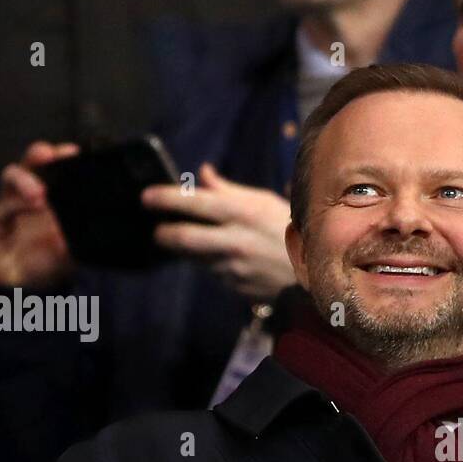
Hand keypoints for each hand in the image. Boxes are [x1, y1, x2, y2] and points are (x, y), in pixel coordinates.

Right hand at [0, 140, 79, 287]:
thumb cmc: (49, 263)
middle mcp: (30, 196)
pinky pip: (2, 208)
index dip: (62, 158)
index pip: (55, 170)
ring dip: (25, 180)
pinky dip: (16, 205)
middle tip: (52, 154)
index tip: (75, 152)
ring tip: (40, 194)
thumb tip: (114, 224)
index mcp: (53, 199)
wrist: (25, 290)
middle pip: (31, 164)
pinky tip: (30, 207)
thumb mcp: (76, 249)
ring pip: (11, 177)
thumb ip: (88, 236)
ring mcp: (10, 206)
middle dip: (40, 154)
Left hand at [143, 162, 295, 301]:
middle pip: (183, 238)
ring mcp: (234, 267)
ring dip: (190, 250)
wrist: (318, 274)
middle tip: (158, 231)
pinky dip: (212, 264)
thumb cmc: (290, 229)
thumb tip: (202, 174)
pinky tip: (228, 259)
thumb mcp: (264, 202)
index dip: (165, 199)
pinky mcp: (235, 287)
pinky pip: (214, 273)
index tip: (145, 197)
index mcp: (242, 213)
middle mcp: (234, 240)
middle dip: (164, 234)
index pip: (193, 203)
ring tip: (199, 242)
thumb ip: (228, 191)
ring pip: (196, 258)